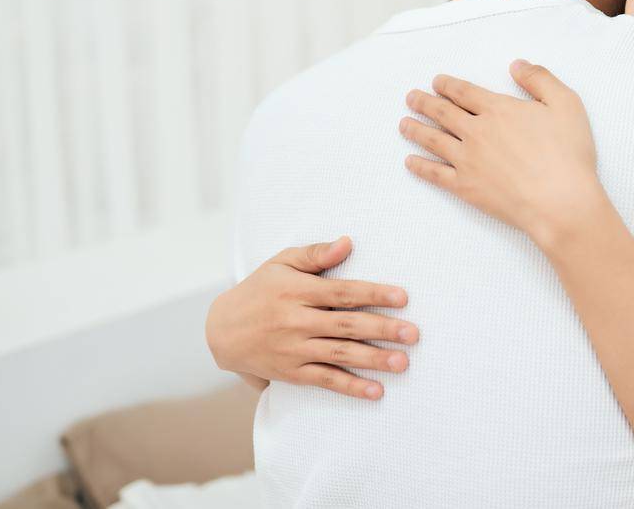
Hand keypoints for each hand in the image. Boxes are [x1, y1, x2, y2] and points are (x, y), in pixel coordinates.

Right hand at [206, 236, 419, 400]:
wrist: (220, 330)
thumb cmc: (259, 289)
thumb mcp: (281, 263)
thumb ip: (315, 254)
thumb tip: (348, 243)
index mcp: (297, 291)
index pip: (342, 292)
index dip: (373, 294)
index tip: (403, 297)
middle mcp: (296, 321)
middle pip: (346, 325)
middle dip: (382, 329)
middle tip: (413, 334)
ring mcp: (293, 349)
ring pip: (339, 354)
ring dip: (373, 360)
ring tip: (402, 363)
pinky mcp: (291, 372)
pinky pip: (324, 380)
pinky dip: (350, 387)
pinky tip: (376, 391)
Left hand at [399, 59, 610, 247]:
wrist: (560, 201)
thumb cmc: (568, 154)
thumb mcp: (566, 103)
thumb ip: (539, 79)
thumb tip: (516, 65)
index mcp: (498, 109)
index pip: (465, 92)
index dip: (448, 85)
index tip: (436, 82)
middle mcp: (477, 132)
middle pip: (443, 112)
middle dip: (424, 102)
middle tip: (411, 97)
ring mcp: (467, 160)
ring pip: (433, 140)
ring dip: (416, 130)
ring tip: (403, 124)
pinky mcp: (466, 187)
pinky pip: (435, 174)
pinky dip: (420, 167)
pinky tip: (410, 162)